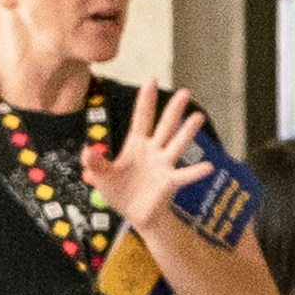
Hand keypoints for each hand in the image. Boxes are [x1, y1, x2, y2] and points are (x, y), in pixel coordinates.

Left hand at [85, 82, 216, 231]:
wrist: (134, 214)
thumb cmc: (119, 192)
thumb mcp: (100, 176)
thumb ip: (94, 162)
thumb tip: (87, 150)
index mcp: (136, 145)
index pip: (142, 118)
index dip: (145, 100)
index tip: (151, 79)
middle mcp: (153, 150)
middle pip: (165, 125)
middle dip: (173, 109)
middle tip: (184, 92)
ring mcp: (164, 165)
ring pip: (177, 144)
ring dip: (187, 131)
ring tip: (198, 117)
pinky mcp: (169, 182)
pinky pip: (184, 175)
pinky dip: (195, 172)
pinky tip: (207, 167)